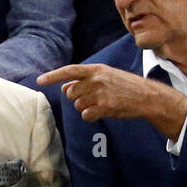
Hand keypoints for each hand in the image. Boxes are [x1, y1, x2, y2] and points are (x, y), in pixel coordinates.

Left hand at [37, 63, 183, 126]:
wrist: (146, 96)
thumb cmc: (125, 86)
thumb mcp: (105, 76)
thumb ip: (85, 80)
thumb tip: (64, 88)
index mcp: (96, 69)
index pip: (69, 71)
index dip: (53, 76)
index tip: (39, 81)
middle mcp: (96, 79)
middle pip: (71, 93)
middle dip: (76, 98)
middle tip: (92, 98)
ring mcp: (100, 93)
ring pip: (78, 105)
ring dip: (85, 108)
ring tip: (101, 104)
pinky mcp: (105, 107)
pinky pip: (86, 115)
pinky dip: (91, 116)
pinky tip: (102, 112)